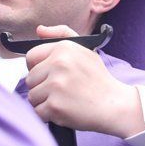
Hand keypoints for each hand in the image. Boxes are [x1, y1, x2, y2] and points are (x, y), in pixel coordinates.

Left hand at [24, 25, 144, 137]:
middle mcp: (59, 63)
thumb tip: (39, 30)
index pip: (31, 57)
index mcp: (63, 48)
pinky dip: (48, 116)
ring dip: (44, 102)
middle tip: (61, 91)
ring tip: (63, 100)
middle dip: (41, 87)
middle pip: (30, 79)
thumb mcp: (84, 48)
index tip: (48, 75)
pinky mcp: (55, 106)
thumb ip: (61, 34)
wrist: (114, 104)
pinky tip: (64, 111)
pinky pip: (38, 112)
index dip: (37, 68)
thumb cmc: (98, 78)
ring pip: (32, 96)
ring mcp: (56, 85)